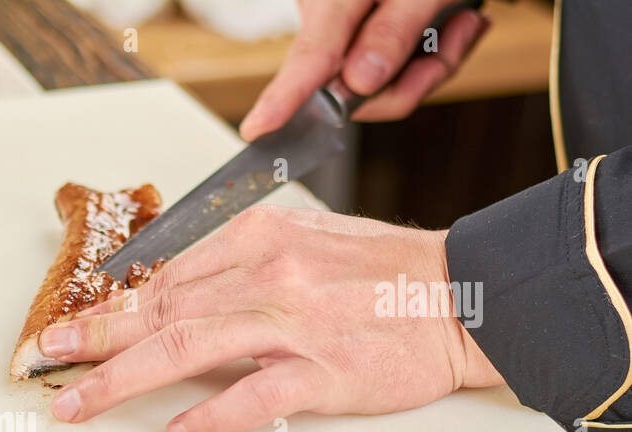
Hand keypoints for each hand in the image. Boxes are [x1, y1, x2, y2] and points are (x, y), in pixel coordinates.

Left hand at [39, 205, 503, 431]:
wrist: (465, 293)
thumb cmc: (382, 273)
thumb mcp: (304, 242)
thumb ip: (238, 265)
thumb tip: (170, 294)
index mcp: (259, 239)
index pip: (165, 278)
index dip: (111, 307)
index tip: (70, 328)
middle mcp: (269, 275)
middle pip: (162, 310)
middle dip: (96, 338)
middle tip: (46, 360)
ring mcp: (296, 324)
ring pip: (190, 349)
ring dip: (125, 378)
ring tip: (79, 402)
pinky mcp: (326, 371)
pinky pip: (256, 397)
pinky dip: (212, 416)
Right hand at [240, 0, 490, 140]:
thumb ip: (394, 31)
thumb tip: (358, 83)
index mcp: (333, 0)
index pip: (310, 55)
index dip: (284, 96)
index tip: (256, 128)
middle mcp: (326, 14)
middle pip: (352, 86)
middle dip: (414, 77)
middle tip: (463, 31)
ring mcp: (338, 27)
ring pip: (377, 85)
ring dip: (432, 63)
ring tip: (466, 21)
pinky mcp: (355, 34)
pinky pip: (388, 70)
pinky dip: (430, 54)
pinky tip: (457, 22)